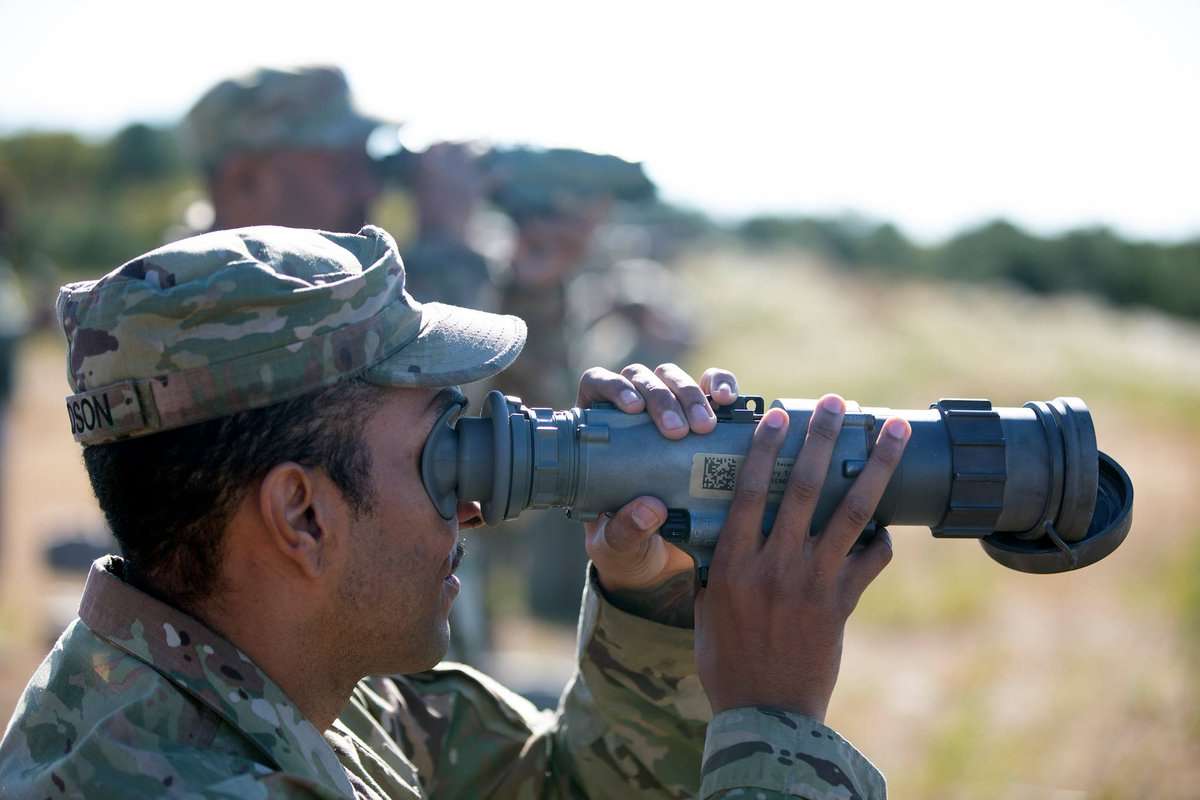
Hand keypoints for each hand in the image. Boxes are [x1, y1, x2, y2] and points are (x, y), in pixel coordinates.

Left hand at [575, 364, 737, 624]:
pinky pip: (713, 387)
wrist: (661, 558)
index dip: (612, 386)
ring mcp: (670, 410)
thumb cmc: (627, 544)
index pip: (597, 384)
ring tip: (704, 426)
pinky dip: (722, 384)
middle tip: (677, 431)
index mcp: (598, 432)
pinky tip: (728, 400)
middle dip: (661, 397)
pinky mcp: (703, 416)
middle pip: (641, 378)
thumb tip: (649, 508)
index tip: (633, 408)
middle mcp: (632, 411)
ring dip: (690, 394)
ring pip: (675, 377)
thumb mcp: (619, 544)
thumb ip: (625, 531)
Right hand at [695, 394, 910, 720]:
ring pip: (852, 512)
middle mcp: (776, 564)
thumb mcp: (704, 609)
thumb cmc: (725, 661)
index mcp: (735, 563)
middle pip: (806, 488)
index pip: (749, 490)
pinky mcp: (843, 603)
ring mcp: (815, 582)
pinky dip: (881, 539)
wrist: (765, 712)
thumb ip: (712, 568)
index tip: (780, 415)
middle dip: (825, 439)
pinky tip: (887, 524)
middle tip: (841, 403)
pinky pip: (871, 560)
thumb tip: (707, 534)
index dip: (766, 448)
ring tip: (893, 432)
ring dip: (875, 468)